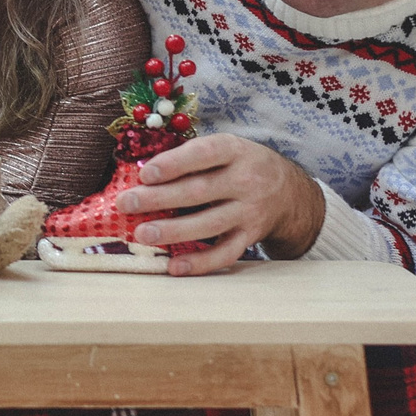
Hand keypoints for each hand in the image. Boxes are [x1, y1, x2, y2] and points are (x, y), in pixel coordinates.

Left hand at [118, 133, 329, 275]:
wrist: (288, 191)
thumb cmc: (239, 165)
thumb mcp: (224, 148)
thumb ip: (190, 158)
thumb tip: (140, 176)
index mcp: (235, 150)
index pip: (204, 153)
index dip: (174, 163)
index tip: (145, 174)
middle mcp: (246, 180)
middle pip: (200, 191)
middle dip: (160, 198)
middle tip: (127, 204)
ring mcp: (250, 212)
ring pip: (210, 224)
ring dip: (173, 231)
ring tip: (142, 234)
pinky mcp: (250, 237)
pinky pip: (225, 254)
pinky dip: (200, 263)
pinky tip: (173, 267)